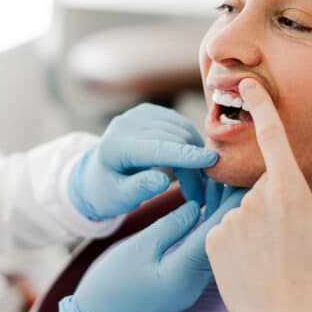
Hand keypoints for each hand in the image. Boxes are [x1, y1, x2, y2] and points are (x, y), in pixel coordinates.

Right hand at [59, 187, 245, 311]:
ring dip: (219, 215)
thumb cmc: (112, 284)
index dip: (233, 203)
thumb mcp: (140, 247)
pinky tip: (208, 208)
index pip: (218, 231)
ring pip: (213, 244)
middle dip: (231, 205)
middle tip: (240, 174)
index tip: (246, 179)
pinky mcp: (185, 283)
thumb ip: (171, 225)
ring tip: (225, 184)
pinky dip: (206, 229)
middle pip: (222, 237)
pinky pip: (202, 252)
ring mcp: (192, 285)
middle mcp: (196, 282)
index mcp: (186, 272)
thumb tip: (196, 207)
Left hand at [68, 104, 217, 219]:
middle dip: (191, 168)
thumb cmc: (110, 192)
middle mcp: (126, 123)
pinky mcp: (150, 112)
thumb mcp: (121, 199)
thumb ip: (140, 189)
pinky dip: (191, 143)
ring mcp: (139, 114)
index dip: (186, 155)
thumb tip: (163, 181)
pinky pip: (181, 125)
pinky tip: (190, 162)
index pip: (157, 148)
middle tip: (198, 195)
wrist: (99, 173)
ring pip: (181, 132)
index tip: (212, 161)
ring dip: (194, 156)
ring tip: (193, 183)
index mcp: (116, 146)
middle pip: (173, 141)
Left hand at [204, 78, 311, 311]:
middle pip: (267, 186)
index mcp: (291, 195)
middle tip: (295, 243)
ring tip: (275, 259)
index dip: (262, 107)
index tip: (247, 84)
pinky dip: (239, 240)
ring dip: (259, 224)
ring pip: (246, 209)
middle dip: (280, 204)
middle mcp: (256, 202)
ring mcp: (230, 221)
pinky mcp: (212, 241)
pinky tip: (254, 265)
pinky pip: (227, 228)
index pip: (274, 139)